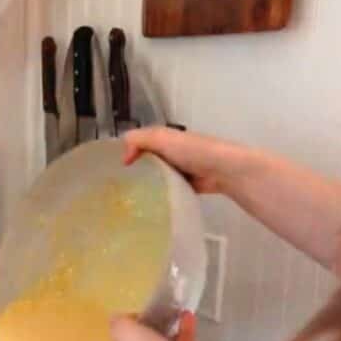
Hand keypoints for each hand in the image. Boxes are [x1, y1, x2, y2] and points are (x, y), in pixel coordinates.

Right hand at [122, 127, 250, 194]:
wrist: (225, 170)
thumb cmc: (193, 150)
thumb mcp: (160, 137)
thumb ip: (137, 140)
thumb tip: (124, 159)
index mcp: (166, 138)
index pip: (140, 142)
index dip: (127, 152)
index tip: (115, 168)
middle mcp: (173, 152)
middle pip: (148, 160)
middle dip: (135, 170)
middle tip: (119, 186)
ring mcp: (182, 169)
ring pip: (157, 176)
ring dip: (147, 184)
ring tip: (131, 196)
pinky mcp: (189, 186)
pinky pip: (169, 189)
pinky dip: (161, 194)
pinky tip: (150, 202)